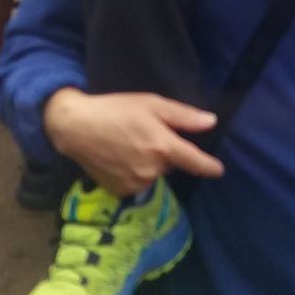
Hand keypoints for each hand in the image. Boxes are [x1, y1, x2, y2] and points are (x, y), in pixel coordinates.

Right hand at [43, 88, 221, 195]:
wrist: (76, 127)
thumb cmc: (116, 109)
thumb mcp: (152, 104)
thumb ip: (183, 116)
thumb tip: (211, 123)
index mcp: (163, 146)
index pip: (195, 162)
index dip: (209, 167)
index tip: (219, 170)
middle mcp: (152, 169)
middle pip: (170, 163)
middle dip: (163, 151)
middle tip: (143, 134)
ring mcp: (135, 183)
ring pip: (153, 174)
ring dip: (148, 163)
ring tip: (127, 145)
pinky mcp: (120, 191)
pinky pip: (137, 183)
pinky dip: (133, 173)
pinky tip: (118, 158)